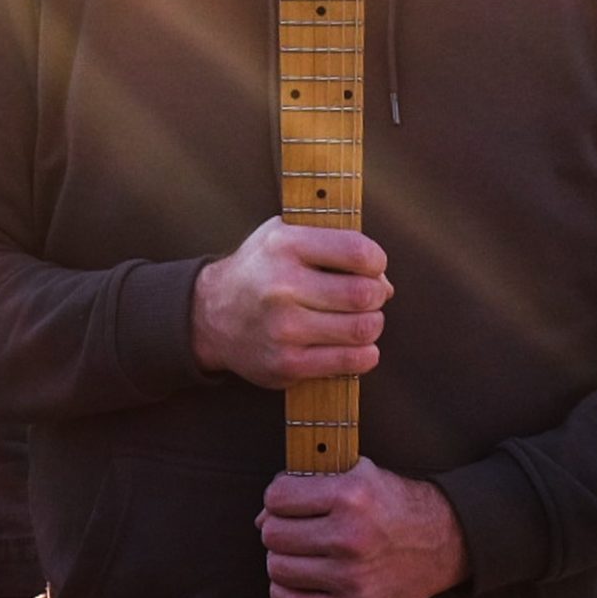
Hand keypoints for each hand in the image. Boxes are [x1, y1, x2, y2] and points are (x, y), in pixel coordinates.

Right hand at [190, 217, 390, 387]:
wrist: (212, 315)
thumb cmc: (260, 269)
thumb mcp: (284, 235)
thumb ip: (333, 243)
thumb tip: (384, 283)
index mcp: (285, 245)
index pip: (357, 251)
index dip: (376, 260)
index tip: (371, 266)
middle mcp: (282, 285)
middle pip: (364, 293)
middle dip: (376, 295)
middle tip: (368, 297)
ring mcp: (284, 328)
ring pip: (362, 329)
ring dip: (372, 325)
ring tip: (359, 319)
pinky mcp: (288, 363)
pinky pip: (349, 360)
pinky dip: (365, 354)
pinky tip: (355, 345)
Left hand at [259, 459, 467, 597]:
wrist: (440, 542)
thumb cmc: (394, 505)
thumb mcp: (357, 472)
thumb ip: (309, 481)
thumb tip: (264, 514)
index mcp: (349, 496)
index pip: (277, 498)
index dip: (275, 499)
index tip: (284, 503)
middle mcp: (350, 537)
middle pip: (273, 536)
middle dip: (276, 530)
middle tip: (291, 530)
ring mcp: (352, 577)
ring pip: (279, 569)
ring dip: (281, 560)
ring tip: (297, 554)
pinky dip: (287, 592)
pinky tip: (299, 579)